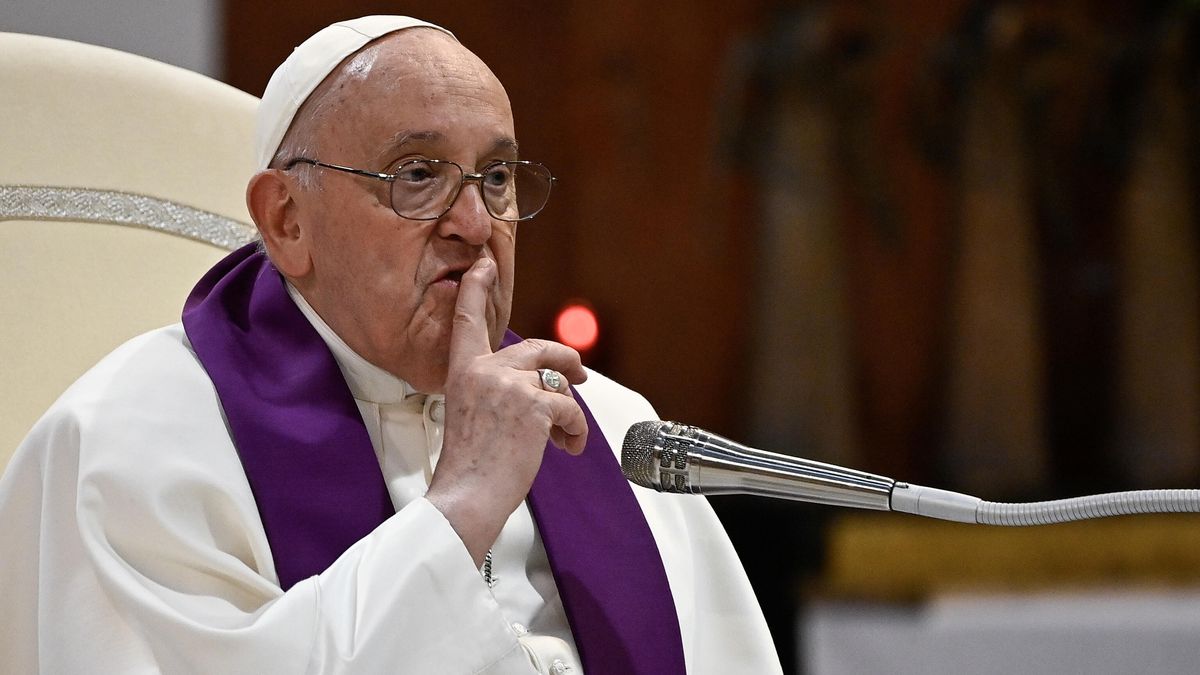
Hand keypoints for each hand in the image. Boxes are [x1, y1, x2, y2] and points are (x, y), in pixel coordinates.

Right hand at [425, 257, 587, 564]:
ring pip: (559, 384)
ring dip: (568, 413)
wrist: (467, 495)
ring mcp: (510, 385)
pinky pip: (571, 411)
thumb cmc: (469, 467)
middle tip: (581, 373)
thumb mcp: (471, 416)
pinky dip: (575, 432)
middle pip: (538, 348)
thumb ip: (494, 391)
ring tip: (563, 440)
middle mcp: (485, 370)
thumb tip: (538, 385)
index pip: (467, 320)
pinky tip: (567, 449)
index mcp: (462, 372)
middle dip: (566, 359)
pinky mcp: (535, 405)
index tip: (484, 265)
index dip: (476, 289)